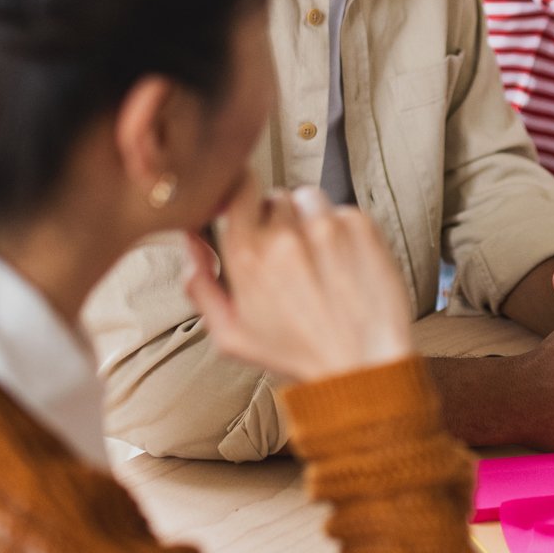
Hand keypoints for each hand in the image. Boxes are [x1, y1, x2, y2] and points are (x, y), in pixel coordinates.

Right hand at [183, 186, 412, 384]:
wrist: (363, 364)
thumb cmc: (298, 353)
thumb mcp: (231, 334)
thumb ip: (200, 286)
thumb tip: (190, 243)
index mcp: (247, 256)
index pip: (238, 187)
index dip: (242, 194)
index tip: (247, 204)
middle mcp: (285, 235)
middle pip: (275, 196)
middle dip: (278, 221)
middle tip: (289, 257)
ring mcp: (326, 227)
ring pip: (308, 198)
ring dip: (309, 220)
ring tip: (317, 260)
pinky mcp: (360, 227)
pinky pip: (343, 210)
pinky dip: (342, 231)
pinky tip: (342, 264)